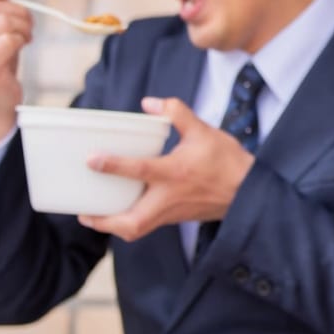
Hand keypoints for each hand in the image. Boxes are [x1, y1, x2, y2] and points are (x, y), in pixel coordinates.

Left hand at [78, 97, 254, 241]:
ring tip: (95, 216)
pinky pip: (148, 226)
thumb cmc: (227, 161)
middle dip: (105, 221)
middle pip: (132, 222)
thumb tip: (149, 103)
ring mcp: (173, 212)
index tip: (91, 160)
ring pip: (138, 230)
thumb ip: (176, 113)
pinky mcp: (177, 218)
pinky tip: (123, 210)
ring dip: (114, 226)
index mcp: (175, 172)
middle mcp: (170, 197)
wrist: (250, 190)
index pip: (139, 170)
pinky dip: (130, 222)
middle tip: (84, 212)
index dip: (113, 164)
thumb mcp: (203, 130)